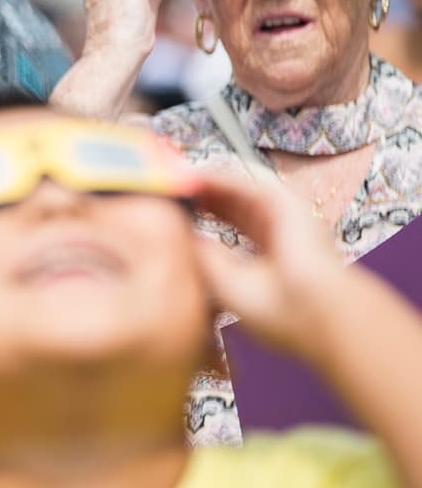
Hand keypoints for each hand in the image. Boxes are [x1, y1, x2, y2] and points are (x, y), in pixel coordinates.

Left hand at [190, 170, 347, 363]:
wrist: (315, 314)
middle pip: (236, 204)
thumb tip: (179, 232)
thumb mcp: (225, 282)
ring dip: (209, 182)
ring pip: (240, 190)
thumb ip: (202, 254)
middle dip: (205, 194)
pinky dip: (221, 178)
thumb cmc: (274, 311)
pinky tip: (196, 176)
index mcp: (270, 256)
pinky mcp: (289, 204)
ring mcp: (287, 217)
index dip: (205, 213)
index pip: (234, 227)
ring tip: (176, 174)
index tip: (177, 206)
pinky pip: (249, 183)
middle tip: (172, 184)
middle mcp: (280, 233)